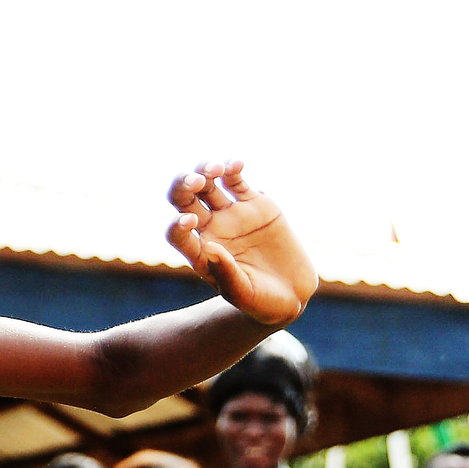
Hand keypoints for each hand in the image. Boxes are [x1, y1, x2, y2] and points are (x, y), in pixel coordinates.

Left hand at [166, 162, 317, 326]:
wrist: (291, 294)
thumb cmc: (261, 302)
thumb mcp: (243, 294)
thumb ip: (225, 273)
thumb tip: (208, 248)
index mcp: (199, 252)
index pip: (177, 233)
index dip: (177, 225)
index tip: (188, 221)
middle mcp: (210, 229)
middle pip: (185, 200)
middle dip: (184, 186)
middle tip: (195, 181)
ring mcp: (231, 214)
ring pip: (208, 184)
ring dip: (206, 171)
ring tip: (216, 169)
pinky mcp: (255, 204)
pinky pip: (237, 181)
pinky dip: (233, 169)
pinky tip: (236, 164)